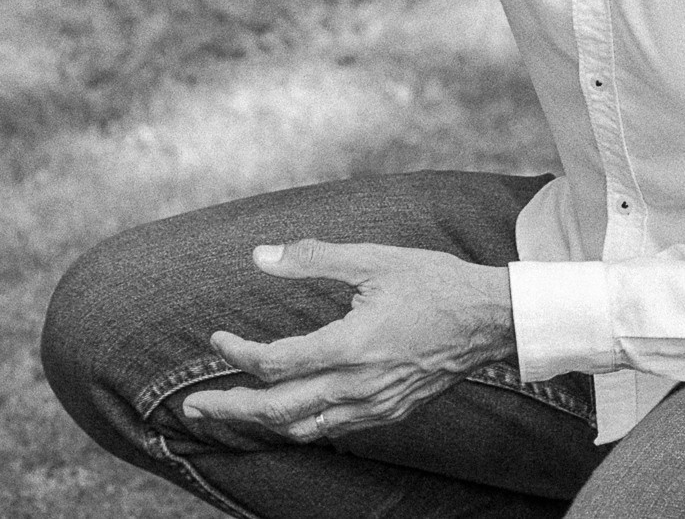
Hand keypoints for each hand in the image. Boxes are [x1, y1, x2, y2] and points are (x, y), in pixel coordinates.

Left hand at [179, 241, 517, 442]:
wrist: (491, 319)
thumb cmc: (432, 282)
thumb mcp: (371, 260)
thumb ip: (312, 259)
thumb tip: (260, 255)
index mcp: (351, 346)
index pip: (277, 363)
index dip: (237, 355)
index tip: (217, 340)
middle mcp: (359, 385)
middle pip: (279, 410)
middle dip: (231, 410)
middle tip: (193, 407)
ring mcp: (376, 405)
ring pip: (304, 428)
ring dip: (261, 423)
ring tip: (231, 413)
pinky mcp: (389, 411)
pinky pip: (333, 428)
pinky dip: (300, 424)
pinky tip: (286, 413)